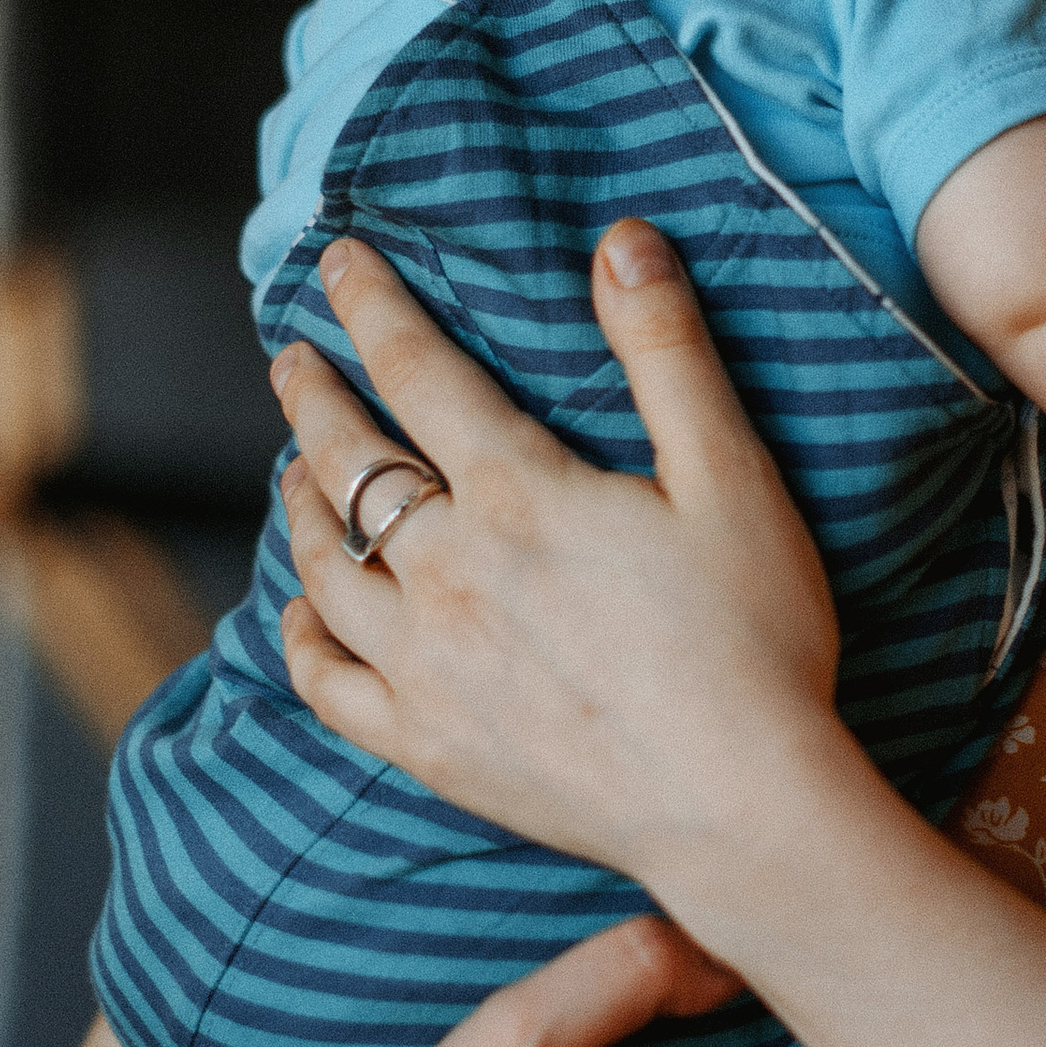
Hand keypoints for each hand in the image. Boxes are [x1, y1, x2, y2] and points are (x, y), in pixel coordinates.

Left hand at [270, 225, 847, 894]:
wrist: (739, 807)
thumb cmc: (753, 639)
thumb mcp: (731, 478)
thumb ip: (667, 353)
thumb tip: (620, 239)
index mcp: (517, 494)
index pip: (416, 371)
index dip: (370, 306)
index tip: (332, 259)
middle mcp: (448, 574)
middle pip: (347, 462)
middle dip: (313, 396)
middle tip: (293, 358)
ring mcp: (426, 666)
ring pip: (325, 565)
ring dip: (299, 504)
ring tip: (292, 470)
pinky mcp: (428, 745)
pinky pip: (329, 683)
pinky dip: (301, 635)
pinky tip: (300, 610)